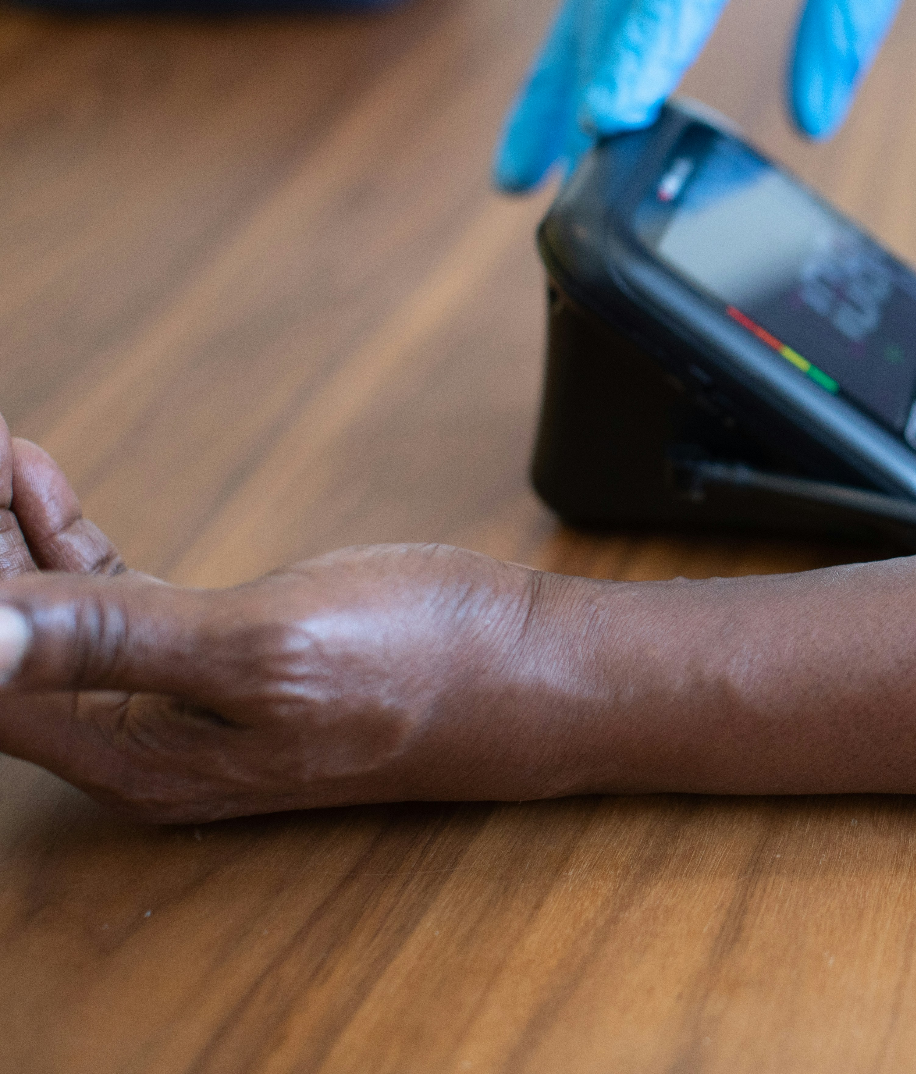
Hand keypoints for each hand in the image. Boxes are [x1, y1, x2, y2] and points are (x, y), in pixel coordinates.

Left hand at [0, 414, 606, 821]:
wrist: (535, 668)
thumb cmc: (422, 664)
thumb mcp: (260, 645)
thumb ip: (112, 639)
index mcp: (135, 758)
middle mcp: (143, 743)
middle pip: (5, 649)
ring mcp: (184, 703)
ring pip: (51, 619)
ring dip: (9, 536)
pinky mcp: (228, 662)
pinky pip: (114, 604)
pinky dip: (69, 542)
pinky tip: (46, 484)